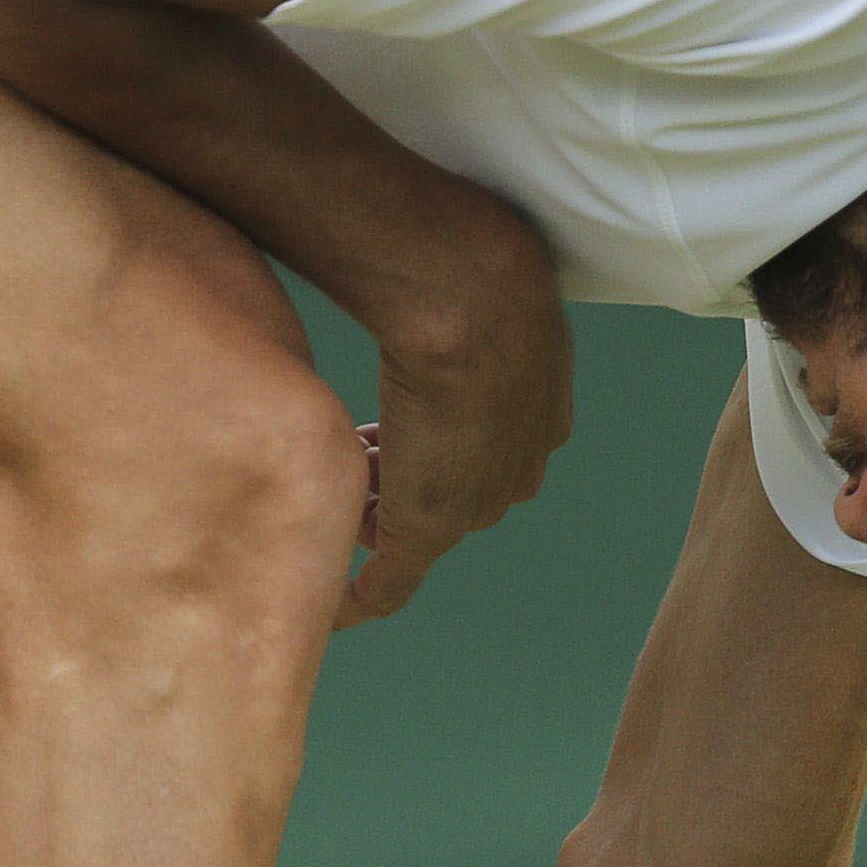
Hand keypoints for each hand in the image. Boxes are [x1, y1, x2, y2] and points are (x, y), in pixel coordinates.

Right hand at [344, 197, 570, 628]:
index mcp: (537, 415)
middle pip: (453, 492)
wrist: (472, 296)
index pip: (483, 448)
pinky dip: (361, 596)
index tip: (389, 427)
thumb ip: (451, 291)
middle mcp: (517, 467)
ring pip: (417, 522)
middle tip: (350, 450)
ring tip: (329, 489)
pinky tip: (330, 608)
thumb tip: (410, 258)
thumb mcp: (476, 276)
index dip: (431, 438)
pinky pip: (391, 579)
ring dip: (371, 512)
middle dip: (400, 477)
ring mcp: (475, 499)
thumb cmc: (469, 266)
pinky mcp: (429, 526)